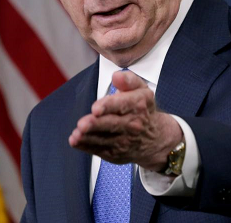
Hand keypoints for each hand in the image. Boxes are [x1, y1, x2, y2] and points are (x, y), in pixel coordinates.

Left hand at [68, 70, 182, 171]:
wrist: (155, 138)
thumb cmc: (143, 110)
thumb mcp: (141, 90)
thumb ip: (128, 80)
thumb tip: (117, 76)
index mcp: (138, 105)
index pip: (122, 104)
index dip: (108, 106)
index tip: (96, 108)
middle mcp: (133, 124)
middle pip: (112, 124)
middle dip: (96, 124)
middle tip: (83, 124)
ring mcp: (124, 141)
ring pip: (104, 139)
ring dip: (88, 137)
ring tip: (76, 134)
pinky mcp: (116, 153)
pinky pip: (99, 150)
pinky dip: (86, 146)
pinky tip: (76, 141)